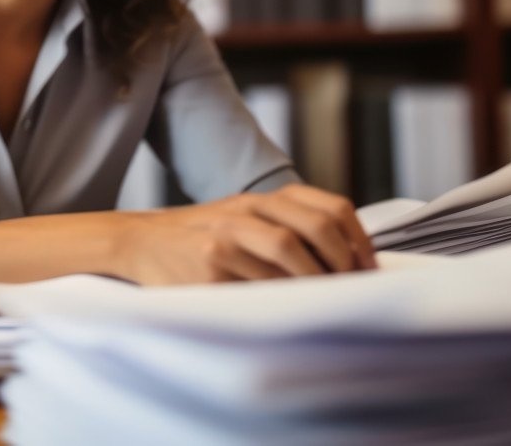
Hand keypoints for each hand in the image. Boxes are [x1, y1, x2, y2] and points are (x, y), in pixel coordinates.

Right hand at [116, 184, 377, 285]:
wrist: (141, 243)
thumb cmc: (202, 238)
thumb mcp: (243, 219)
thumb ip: (286, 229)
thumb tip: (348, 265)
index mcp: (262, 199)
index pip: (330, 208)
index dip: (358, 240)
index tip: (369, 269)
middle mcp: (246, 210)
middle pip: (314, 226)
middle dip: (342, 262)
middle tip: (350, 290)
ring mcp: (226, 236)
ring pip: (289, 253)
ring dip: (315, 282)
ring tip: (322, 304)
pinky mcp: (208, 266)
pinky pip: (257, 284)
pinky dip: (278, 300)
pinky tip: (284, 312)